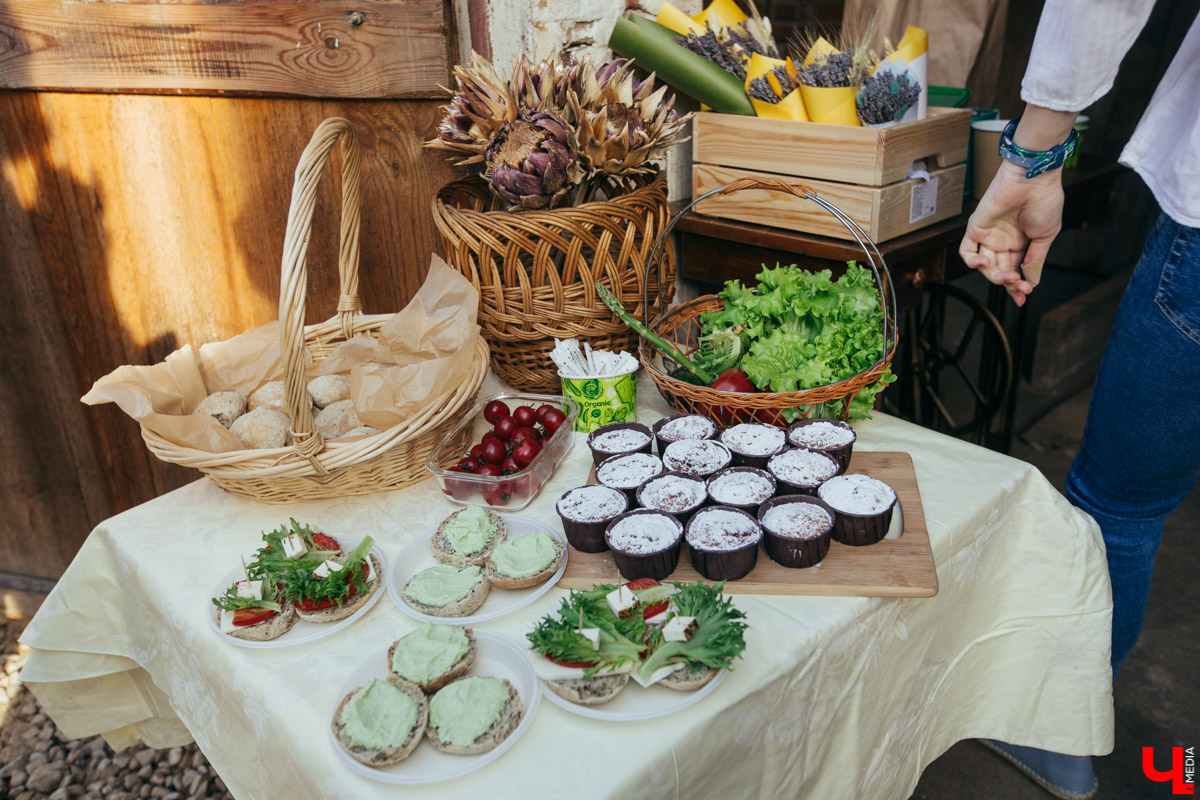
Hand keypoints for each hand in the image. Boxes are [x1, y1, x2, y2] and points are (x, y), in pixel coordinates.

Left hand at [959, 160, 1064, 306]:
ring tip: (1010, 277)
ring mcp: (989, 235)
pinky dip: (972, 262)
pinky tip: (985, 264)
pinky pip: (966, 251)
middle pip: (1000, 271)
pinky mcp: (976, 228)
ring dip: (997, 276)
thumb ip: (1035, 259)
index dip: (1017, 286)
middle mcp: (1003, 240)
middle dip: (1009, 283)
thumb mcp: (1045, 236)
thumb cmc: (1044, 201)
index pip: (1014, 270)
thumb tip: (1031, 279)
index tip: (1023, 297)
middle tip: (1020, 286)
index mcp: (1021, 242)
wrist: (1034, 179)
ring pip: (985, 266)